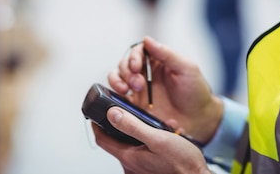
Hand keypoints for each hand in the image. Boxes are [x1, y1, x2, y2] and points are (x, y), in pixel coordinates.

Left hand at [93, 106, 211, 173]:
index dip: (97, 124)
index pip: (102, 139)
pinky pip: (143, 152)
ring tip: (160, 126)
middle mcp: (131, 166)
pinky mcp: (149, 169)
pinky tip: (165, 136)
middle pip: (116, 141)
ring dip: (143, 132)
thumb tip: (113, 114)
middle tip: (136, 114)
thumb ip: (133, 126)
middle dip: (127, 124)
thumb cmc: (181, 163)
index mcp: (129, 157)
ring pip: (132, 145)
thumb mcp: (157, 138)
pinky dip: (150, 141)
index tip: (97, 112)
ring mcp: (139, 169)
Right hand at [108, 36, 222, 143]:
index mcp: (157, 61)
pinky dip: (114, 97)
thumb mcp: (186, 68)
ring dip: (117, 81)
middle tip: (138, 84)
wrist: (199, 120)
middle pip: (125, 64)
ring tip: (125, 90)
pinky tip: (121, 100)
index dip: (133, 57)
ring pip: (117, 78)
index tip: (136, 67)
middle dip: (127, 71)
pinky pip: (118, 99)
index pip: (138, 51)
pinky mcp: (135, 106)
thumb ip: (166, 53)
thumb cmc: (196, 91)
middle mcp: (145, 73)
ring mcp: (138, 90)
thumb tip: (146, 39)